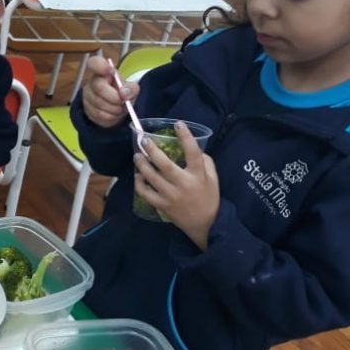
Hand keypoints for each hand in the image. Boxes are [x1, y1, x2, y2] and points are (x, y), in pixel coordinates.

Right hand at [82, 56, 139, 128]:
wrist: (117, 108)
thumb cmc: (122, 93)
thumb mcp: (131, 88)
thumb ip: (131, 88)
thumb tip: (125, 93)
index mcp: (102, 71)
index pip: (94, 63)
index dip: (100, 66)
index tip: (111, 71)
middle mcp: (91, 82)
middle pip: (99, 87)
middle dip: (114, 96)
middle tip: (123, 100)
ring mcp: (87, 97)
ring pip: (100, 104)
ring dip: (114, 109)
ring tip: (120, 108)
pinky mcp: (87, 111)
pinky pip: (99, 115)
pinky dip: (111, 117)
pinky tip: (114, 114)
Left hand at [134, 121, 218, 248]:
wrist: (206, 224)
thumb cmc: (209, 197)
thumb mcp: (213, 178)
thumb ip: (205, 162)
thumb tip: (194, 147)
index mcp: (198, 175)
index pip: (193, 153)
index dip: (185, 137)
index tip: (178, 124)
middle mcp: (184, 184)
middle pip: (165, 165)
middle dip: (152, 151)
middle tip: (144, 141)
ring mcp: (171, 196)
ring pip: (152, 178)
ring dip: (142, 165)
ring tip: (136, 156)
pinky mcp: (162, 205)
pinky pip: (146, 193)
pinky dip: (139, 184)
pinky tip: (138, 176)